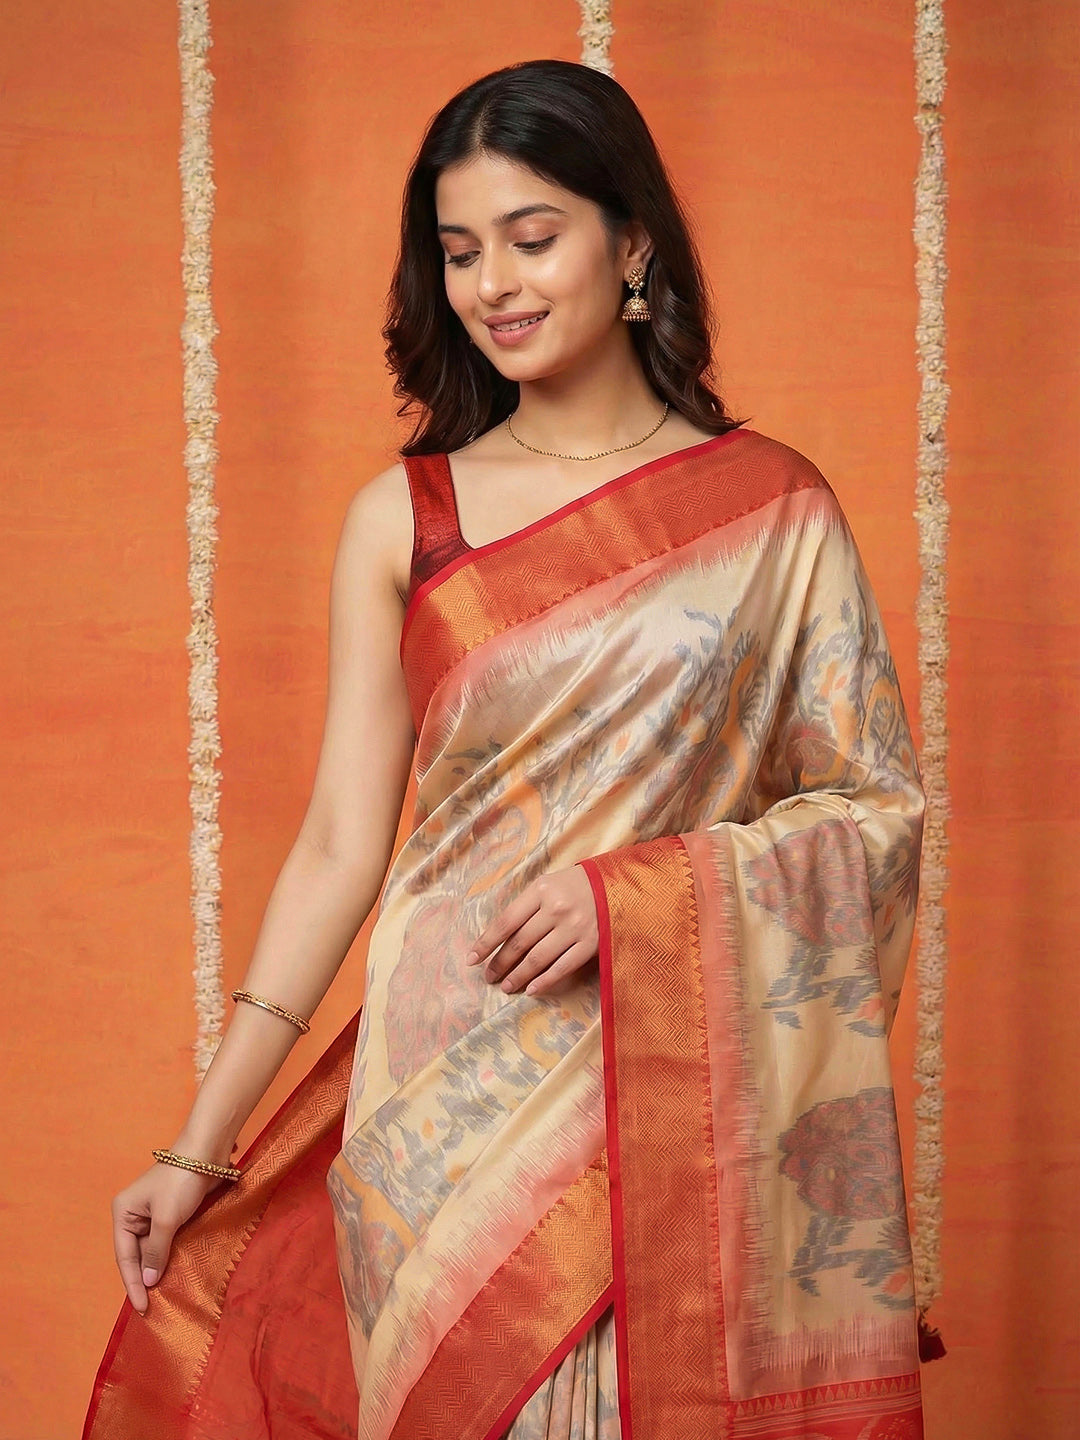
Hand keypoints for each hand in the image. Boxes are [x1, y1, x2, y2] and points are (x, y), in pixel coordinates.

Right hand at [111, 1151, 230, 1314]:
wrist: (207, 1151)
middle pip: (137, 1255)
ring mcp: (153, 1213)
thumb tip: (148, 1281)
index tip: (142, 1307)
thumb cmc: (181, 1182)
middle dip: (144, 1279)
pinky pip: (166, 1241)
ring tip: (163, 1297)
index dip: (133, 1283)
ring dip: (158, 1269)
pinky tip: (174, 1273)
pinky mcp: (171, 1212)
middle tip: (152, 1308)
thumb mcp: (166, 1219)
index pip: (125, 1256)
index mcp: (124, 1212)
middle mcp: (134, 1214)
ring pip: (152, 1249)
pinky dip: (169, 1256)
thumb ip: (156, 1252)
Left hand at [466, 864, 598, 996]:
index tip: (472, 960)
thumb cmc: (576, 885)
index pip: (506, 921)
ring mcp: (575, 928)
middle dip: (500, 963)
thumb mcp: (548, 884)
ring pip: (538, 958)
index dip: (486, 943)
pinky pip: (563, 967)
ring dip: (518, 975)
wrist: (619, 885)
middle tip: (489, 977)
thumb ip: (526, 906)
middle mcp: (556, 909)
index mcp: (541, 890)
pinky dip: (545, 981)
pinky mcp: (592, 944)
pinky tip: (531, 990)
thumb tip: (498, 937)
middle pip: (520, 942)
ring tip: (506, 986)